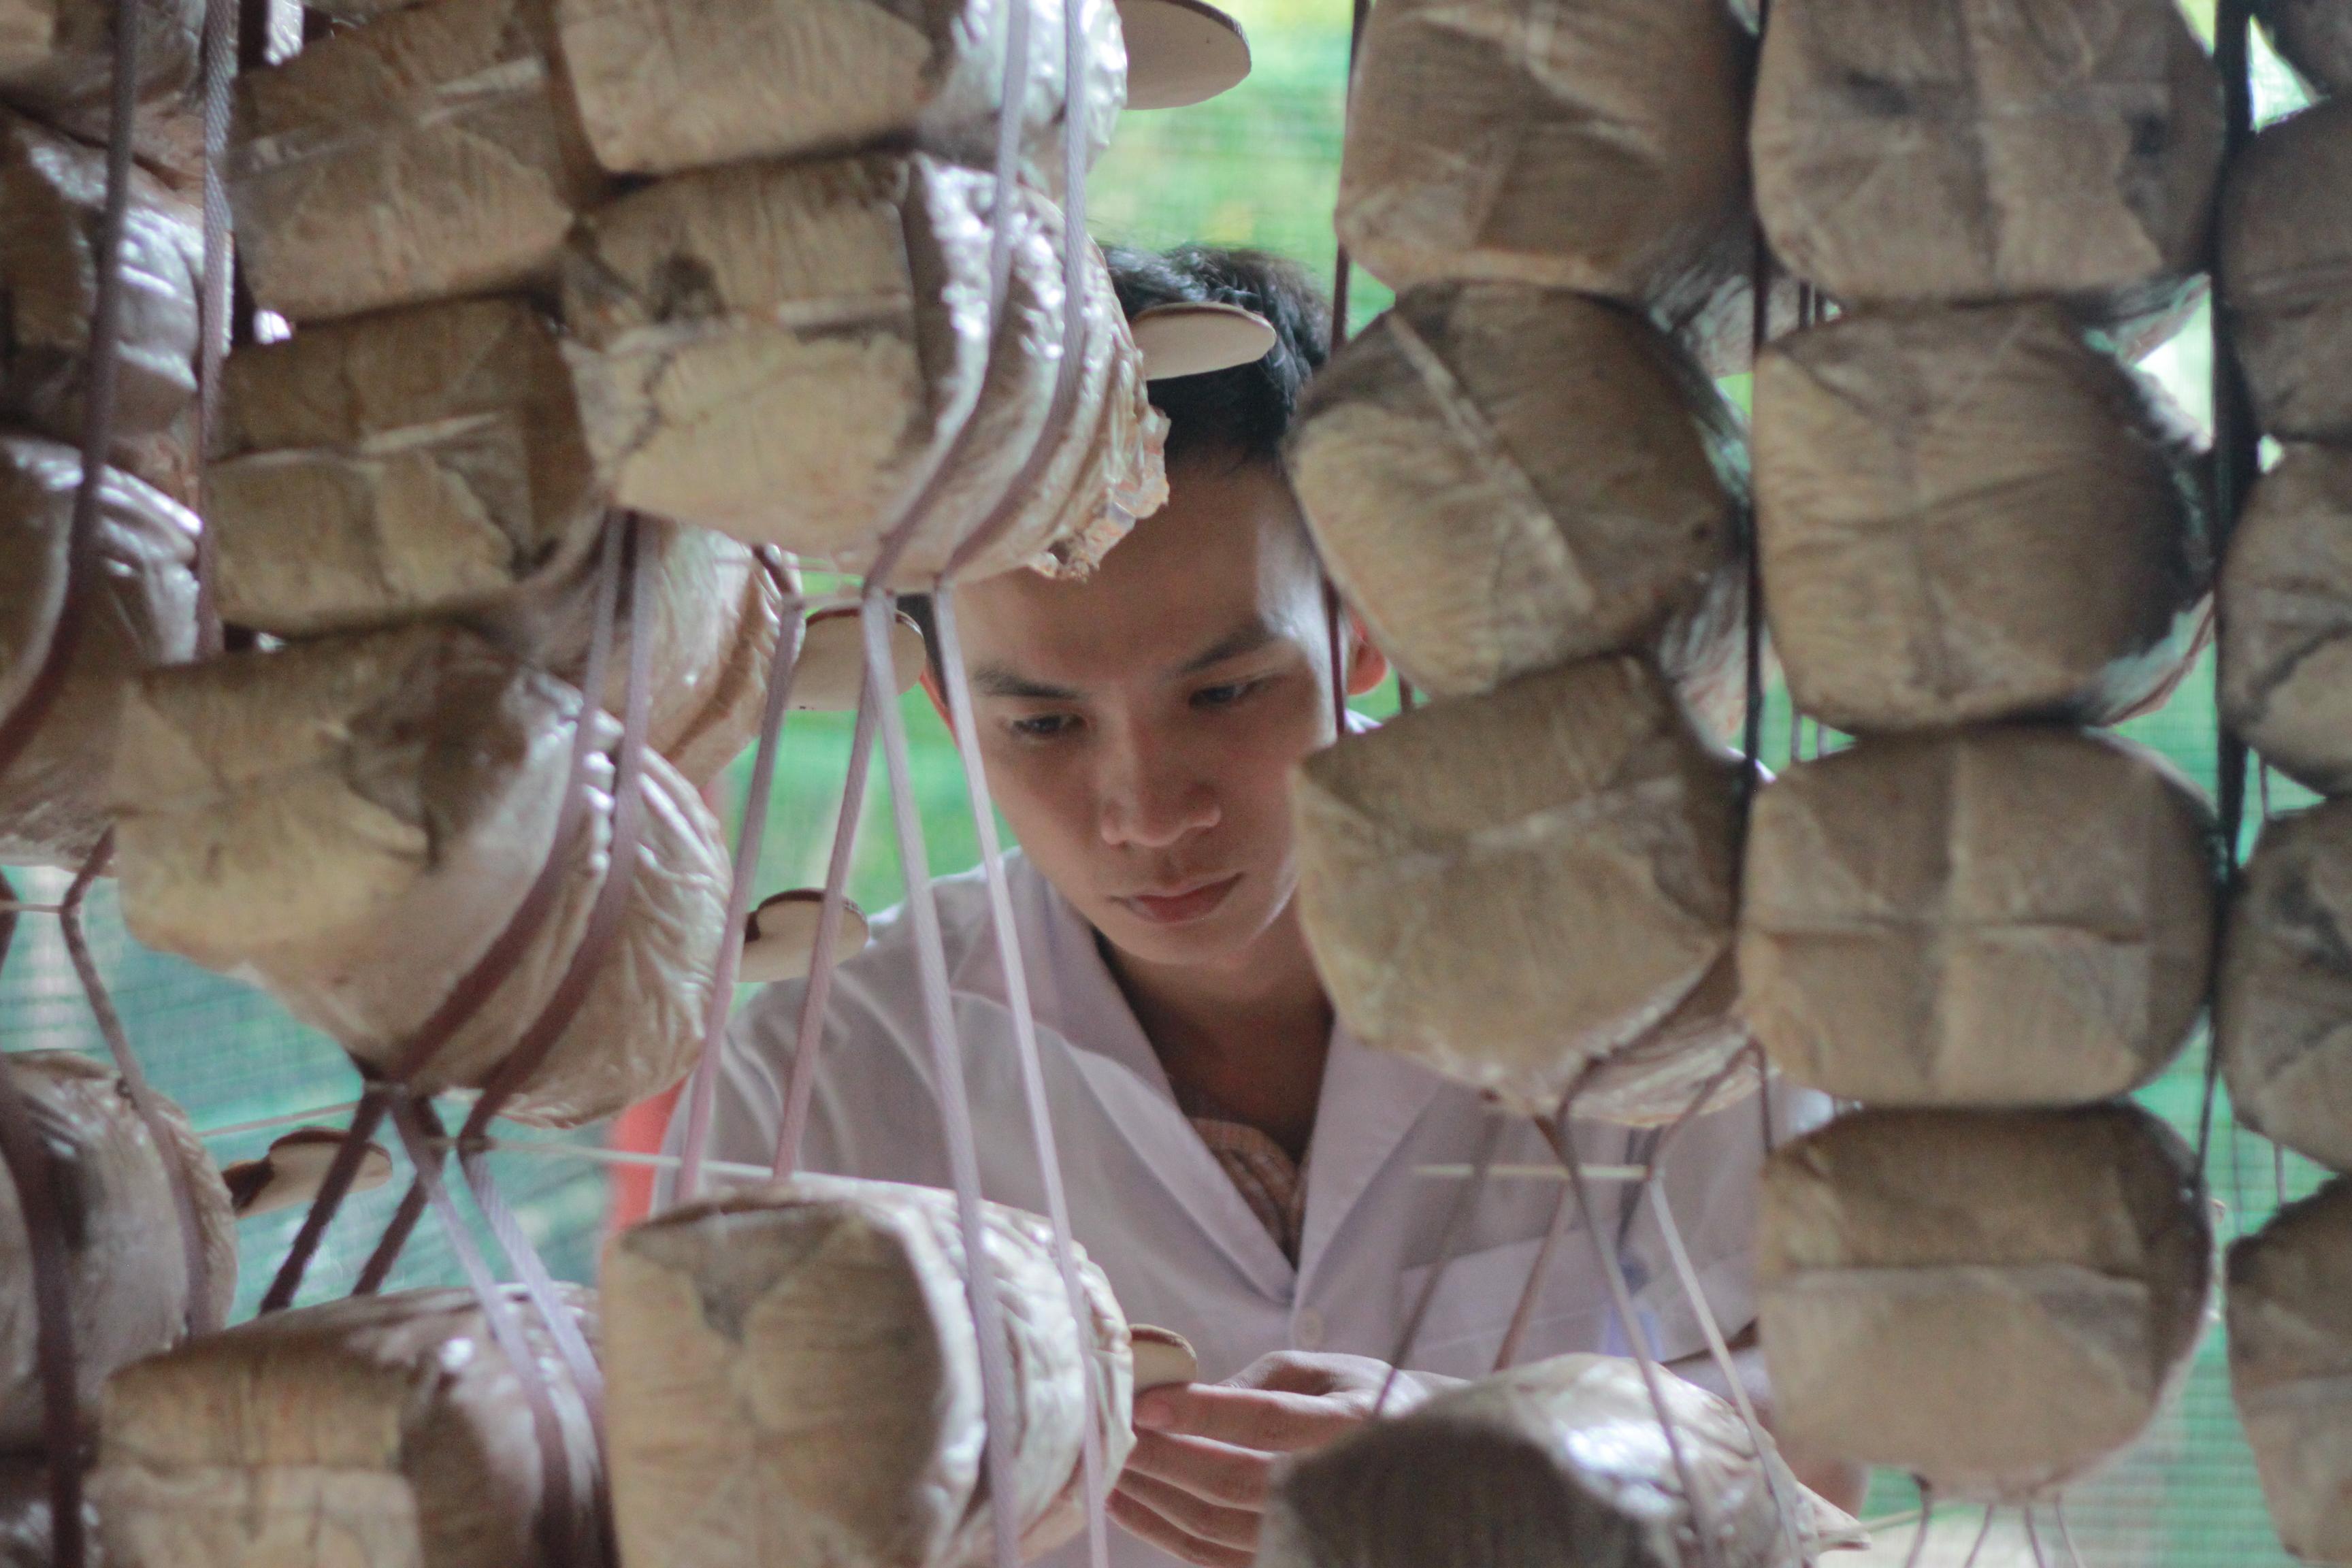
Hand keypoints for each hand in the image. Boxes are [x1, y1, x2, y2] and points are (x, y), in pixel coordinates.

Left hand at [1108, 1351, 1455, 1566]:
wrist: (1416, 1457)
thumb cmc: (1355, 1398)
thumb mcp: (1317, 1370)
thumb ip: (1252, 1382)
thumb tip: (1174, 1398)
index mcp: (1353, 1422)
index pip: (1269, 1422)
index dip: (1205, 1414)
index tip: (1147, 1403)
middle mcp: (1340, 1483)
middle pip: (1235, 1481)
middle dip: (1163, 1457)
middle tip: (1109, 1432)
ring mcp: (1316, 1534)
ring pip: (1217, 1525)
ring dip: (1152, 1495)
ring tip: (1106, 1464)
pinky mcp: (1290, 1559)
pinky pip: (1214, 1556)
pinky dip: (1162, 1531)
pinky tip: (1126, 1503)